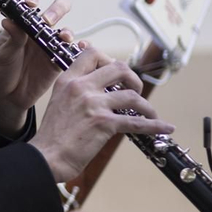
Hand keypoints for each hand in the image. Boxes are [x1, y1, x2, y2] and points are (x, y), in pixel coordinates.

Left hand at [0, 0, 70, 136]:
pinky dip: (81, 48)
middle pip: (56, 9)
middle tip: (48, 21)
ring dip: (67, 32)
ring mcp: (50, 44)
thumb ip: (11, 38)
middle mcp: (38, 29)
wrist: (6, 98)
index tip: (30, 4)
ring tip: (63, 38)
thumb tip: (9, 20)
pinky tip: (80, 47)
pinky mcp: (59, 60)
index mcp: (21, 22)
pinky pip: (74, 52)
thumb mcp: (3, 55)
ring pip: (66, 30)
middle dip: (57, 9)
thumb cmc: (1, 71)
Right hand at [29, 47, 173, 182]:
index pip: (92, 54)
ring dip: (146, 105)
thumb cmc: (52, 136)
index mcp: (68, 80)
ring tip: (149, 112)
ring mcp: (94, 104)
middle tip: (135, 90)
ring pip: (132, 96)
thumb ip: (76, 92)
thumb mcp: (58, 102)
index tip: (115, 74)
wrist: (46, 157)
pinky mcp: (104, 123)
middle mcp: (82, 87)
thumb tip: (98, 91)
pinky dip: (155, 125)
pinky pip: (137, 122)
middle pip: (118, 68)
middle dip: (133, 78)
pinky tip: (165, 127)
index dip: (108, 59)